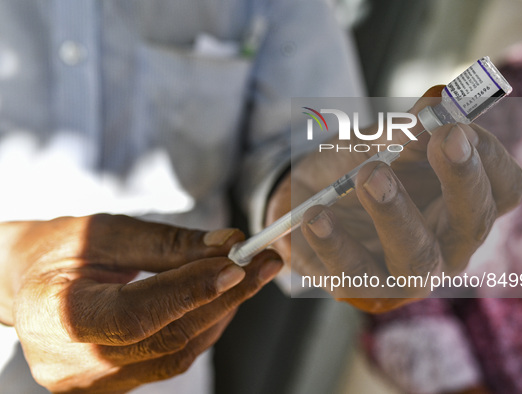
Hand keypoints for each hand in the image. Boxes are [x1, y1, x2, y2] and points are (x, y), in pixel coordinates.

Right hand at [0, 214, 281, 392]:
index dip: (191, 291)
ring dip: (220, 313)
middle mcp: (72, 363)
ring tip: (247, 275)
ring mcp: (92, 383)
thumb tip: (229, 243)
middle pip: (166, 338)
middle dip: (225, 297)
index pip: (136, 314)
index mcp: (57, 316)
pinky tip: (218, 299)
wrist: (29, 283)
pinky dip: (201, 327)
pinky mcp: (111, 385)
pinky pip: (170, 361)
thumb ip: (168, 243)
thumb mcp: (108, 233)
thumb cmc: (60, 250)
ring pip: (176, 354)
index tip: (237, 263)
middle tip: (264, 263)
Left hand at [267, 86, 521, 312]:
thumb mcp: (380, 139)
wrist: (305, 195)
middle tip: (440, 140)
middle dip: (460, 180)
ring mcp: (406, 273)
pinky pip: (354, 275)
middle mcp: (447, 245)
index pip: (504, 187)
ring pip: (417, 259)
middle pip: (473, 224)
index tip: (457, 125)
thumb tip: (439, 103)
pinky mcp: (362, 288)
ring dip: (395, 215)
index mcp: (464, 205)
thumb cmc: (356, 165)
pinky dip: (335, 244)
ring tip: (370, 175)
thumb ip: (409, 126)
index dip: (489, 156)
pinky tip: (316, 217)